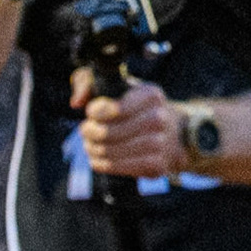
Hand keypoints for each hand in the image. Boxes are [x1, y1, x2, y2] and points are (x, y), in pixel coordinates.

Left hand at [70, 71, 189, 177]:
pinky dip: (105, 164)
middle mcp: (160, 118)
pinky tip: (98, 159)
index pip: (116, 108)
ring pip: (114, 151)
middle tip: (85, 131)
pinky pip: (123, 167)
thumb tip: (76, 102)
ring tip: (90, 146)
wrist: (174, 133)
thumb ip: (90, 84)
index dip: (96, 112)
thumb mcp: (120, 89)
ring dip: (95, 150)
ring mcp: (161, 143)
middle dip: (91, 133)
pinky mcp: (158, 164)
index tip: (91, 113)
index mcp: (151, 95)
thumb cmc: (137, 109)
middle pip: (111, 132)